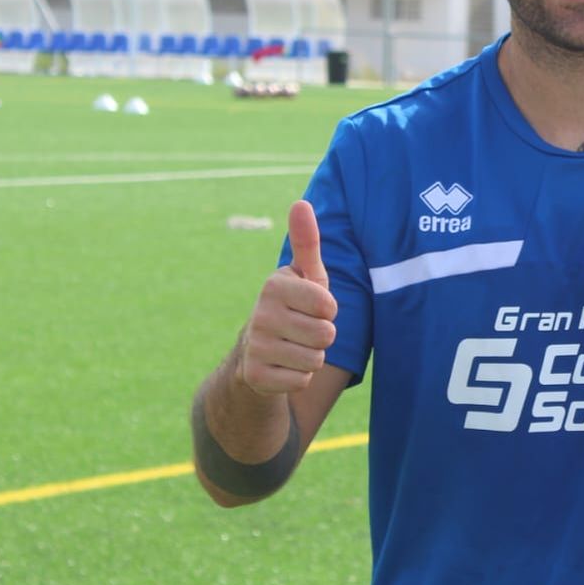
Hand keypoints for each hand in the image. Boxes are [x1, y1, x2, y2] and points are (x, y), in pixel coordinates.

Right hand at [239, 200, 337, 395]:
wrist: (257, 354)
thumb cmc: (294, 308)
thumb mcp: (305, 276)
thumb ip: (307, 241)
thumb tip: (301, 203)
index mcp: (274, 285)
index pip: (328, 305)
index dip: (328, 311)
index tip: (312, 308)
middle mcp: (260, 313)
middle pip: (325, 335)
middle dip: (322, 337)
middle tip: (302, 331)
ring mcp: (256, 346)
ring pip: (315, 360)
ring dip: (311, 358)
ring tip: (294, 347)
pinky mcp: (255, 376)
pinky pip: (302, 381)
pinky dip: (299, 377)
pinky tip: (283, 367)